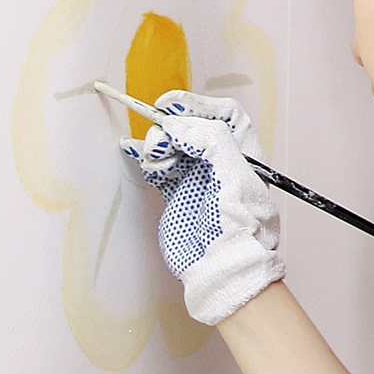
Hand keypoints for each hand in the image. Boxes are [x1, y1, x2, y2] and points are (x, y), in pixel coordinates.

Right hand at [121, 90, 283, 324]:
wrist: (222, 267)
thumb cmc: (238, 225)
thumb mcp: (233, 175)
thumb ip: (210, 141)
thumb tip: (178, 124)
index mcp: (242, 152)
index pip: (223, 115)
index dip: (197, 105)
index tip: (172, 106)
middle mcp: (220, 160)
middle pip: (191, 127)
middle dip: (172, 127)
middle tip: (160, 140)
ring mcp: (197, 177)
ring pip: (171, 145)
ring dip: (157, 144)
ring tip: (155, 159)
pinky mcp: (177, 192)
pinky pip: (157, 166)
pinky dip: (144, 157)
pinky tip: (131, 150)